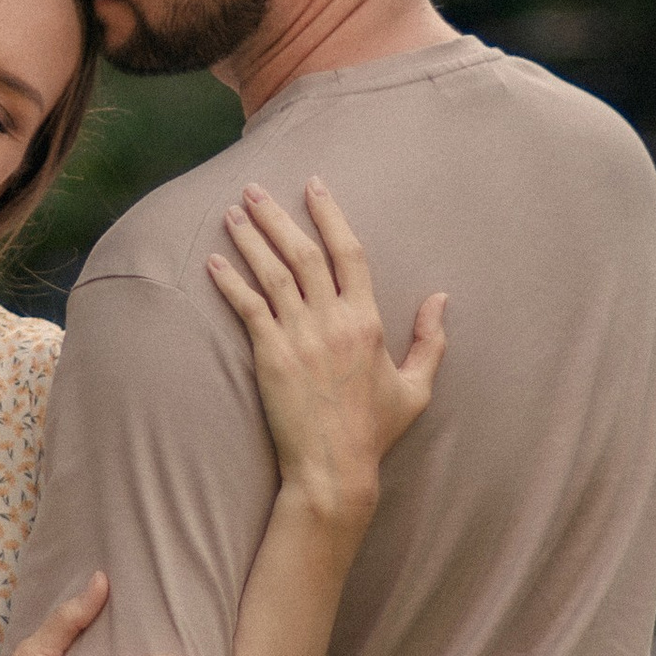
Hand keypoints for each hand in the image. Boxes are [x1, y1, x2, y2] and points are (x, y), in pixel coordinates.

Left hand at [208, 179, 446, 526]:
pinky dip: (229, 282)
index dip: (330, 215)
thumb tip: (442, 297)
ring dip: (250, 239)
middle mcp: (333, 321)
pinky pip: (247, 309)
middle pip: (304, 253)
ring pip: (273, 274)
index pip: (349, 252)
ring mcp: (300, 337)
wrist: (335, 469)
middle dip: (278, 216)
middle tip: (255, 188)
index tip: (314, 186)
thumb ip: (431, 340)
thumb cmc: (375, 431)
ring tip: (231, 212)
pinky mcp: (270, 357)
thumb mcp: (417, 387)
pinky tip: (214, 261)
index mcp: (368, 321)